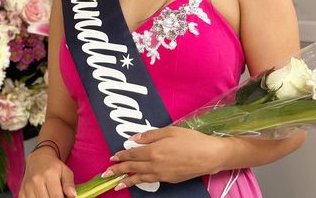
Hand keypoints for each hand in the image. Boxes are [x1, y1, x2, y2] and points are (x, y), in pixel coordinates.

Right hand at [19, 147, 76, 197]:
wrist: (38, 159)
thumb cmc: (54, 166)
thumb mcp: (65, 171)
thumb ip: (69, 183)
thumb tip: (73, 195)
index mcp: (49, 175)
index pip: (56, 197)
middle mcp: (36, 181)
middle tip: (57, 195)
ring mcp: (27, 187)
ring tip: (49, 195)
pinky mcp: (21, 192)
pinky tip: (41, 196)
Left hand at [102, 127, 225, 190]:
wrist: (209, 156)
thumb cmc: (191, 140)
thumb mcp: (170, 131)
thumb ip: (150, 135)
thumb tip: (134, 138)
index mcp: (154, 151)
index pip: (132, 154)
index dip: (121, 155)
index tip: (112, 158)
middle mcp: (155, 165)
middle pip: (133, 167)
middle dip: (118, 170)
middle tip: (106, 174)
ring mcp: (162, 174)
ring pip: (140, 178)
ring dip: (127, 180)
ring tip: (117, 184)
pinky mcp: (169, 180)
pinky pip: (151, 180)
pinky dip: (141, 181)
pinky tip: (137, 181)